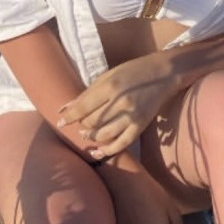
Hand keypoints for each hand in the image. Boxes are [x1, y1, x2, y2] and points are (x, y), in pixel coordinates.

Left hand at [57, 53, 176, 155]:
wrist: (163, 73)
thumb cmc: (132, 71)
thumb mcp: (108, 75)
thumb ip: (87, 92)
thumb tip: (65, 108)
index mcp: (110, 86)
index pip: (83, 107)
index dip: (69, 116)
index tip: (59, 123)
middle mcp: (120, 102)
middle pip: (92, 122)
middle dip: (81, 125)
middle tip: (78, 125)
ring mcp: (131, 116)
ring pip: (104, 135)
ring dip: (91, 137)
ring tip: (86, 134)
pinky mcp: (140, 125)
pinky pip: (121, 143)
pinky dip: (108, 150)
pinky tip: (98, 152)